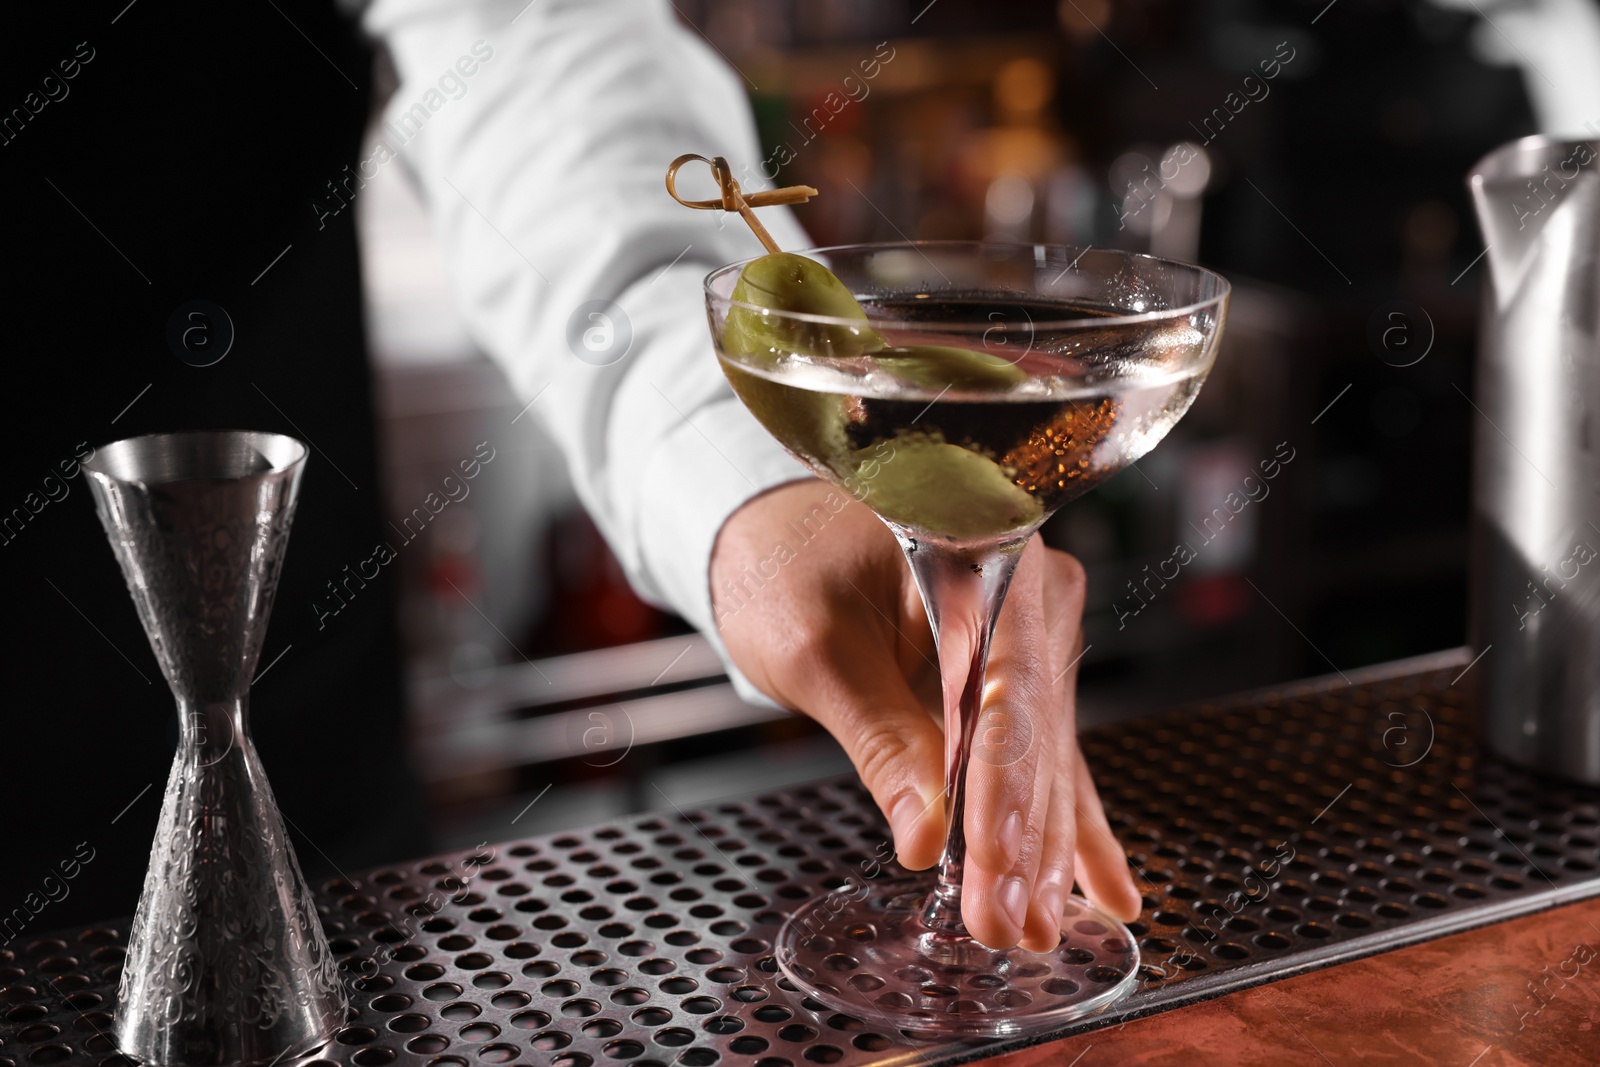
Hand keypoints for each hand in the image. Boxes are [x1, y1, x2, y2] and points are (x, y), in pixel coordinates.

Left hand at [711, 479, 1141, 949]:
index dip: (1004, 785)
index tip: (994, 865)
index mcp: (982, 550)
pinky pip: (1043, 756)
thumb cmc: (784, 563)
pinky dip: (1061, 824)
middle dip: (1025, 837)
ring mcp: (1029, 635)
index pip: (1007, 682)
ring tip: (1036, 929)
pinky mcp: (1014, 678)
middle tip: (1011, 927)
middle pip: (1035, 727)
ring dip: (1040, 847)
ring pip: (1045, 754)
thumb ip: (879, 737)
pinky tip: (1100, 889)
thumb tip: (926, 835)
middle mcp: (1026, 589)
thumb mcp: (815, 649)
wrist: (774, 533)